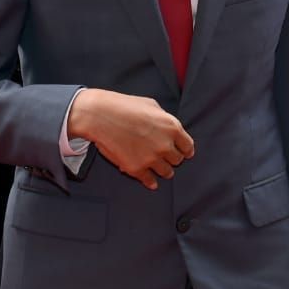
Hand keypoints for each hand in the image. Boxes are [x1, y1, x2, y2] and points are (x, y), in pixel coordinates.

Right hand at [66, 89, 193, 189]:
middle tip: (168, 158)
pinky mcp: (136, 169)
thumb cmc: (125, 106)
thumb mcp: (152, 106)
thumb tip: (167, 129)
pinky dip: (151, 182)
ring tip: (162, 170)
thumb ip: (164, 119)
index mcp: (172, 127)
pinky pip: (149, 180)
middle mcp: (165, 145)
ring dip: (164, 171)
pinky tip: (152, 182)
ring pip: (166, 172)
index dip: (186, 150)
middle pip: (177, 160)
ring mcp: (151, 158)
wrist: (100, 116)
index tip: (185, 153)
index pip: (187, 146)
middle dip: (173, 159)